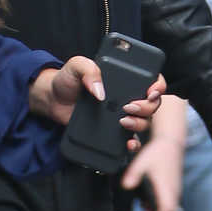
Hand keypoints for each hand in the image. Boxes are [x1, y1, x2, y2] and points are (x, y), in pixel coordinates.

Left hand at [30, 61, 165, 154]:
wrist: (53, 100)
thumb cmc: (67, 79)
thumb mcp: (76, 66)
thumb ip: (88, 69)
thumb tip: (100, 91)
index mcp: (125, 79)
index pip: (152, 80)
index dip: (158, 85)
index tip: (151, 91)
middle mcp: (128, 97)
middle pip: (152, 104)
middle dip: (147, 107)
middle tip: (129, 107)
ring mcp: (122, 115)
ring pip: (144, 122)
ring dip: (139, 123)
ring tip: (123, 121)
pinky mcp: (113, 132)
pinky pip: (130, 139)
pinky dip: (133, 144)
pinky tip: (128, 143)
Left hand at [120, 134, 182, 210]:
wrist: (170, 142)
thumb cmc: (156, 153)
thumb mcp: (140, 163)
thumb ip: (133, 175)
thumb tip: (126, 186)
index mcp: (166, 188)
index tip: (145, 210)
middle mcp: (174, 190)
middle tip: (145, 208)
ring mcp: (177, 188)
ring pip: (172, 207)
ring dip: (159, 208)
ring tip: (146, 202)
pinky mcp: (176, 185)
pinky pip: (172, 200)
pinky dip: (163, 201)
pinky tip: (152, 193)